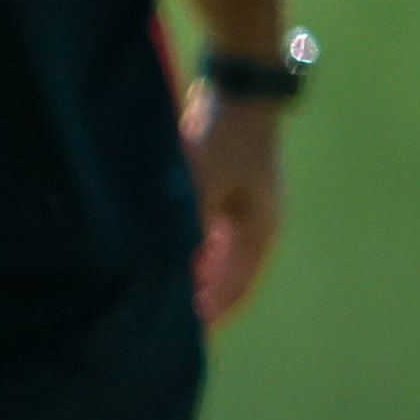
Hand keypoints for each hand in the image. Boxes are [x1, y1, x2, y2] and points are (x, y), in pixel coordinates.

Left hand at [184, 84, 285, 327]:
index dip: (210, 313)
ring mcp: (242, 207)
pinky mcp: (226, 189)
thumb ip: (185, 224)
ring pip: (215, 257)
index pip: (235, 288)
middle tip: (166, 324)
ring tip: (160, 298)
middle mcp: (255, 224)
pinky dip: (189, 251)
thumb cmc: (224, 133)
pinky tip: (163, 260)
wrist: (238, 84)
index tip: (184, 335)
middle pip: (227, 277)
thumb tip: (169, 264)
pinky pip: (206, 234)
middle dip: (199, 300)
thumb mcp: (200, 182)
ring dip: (193, 277)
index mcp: (259, 230)